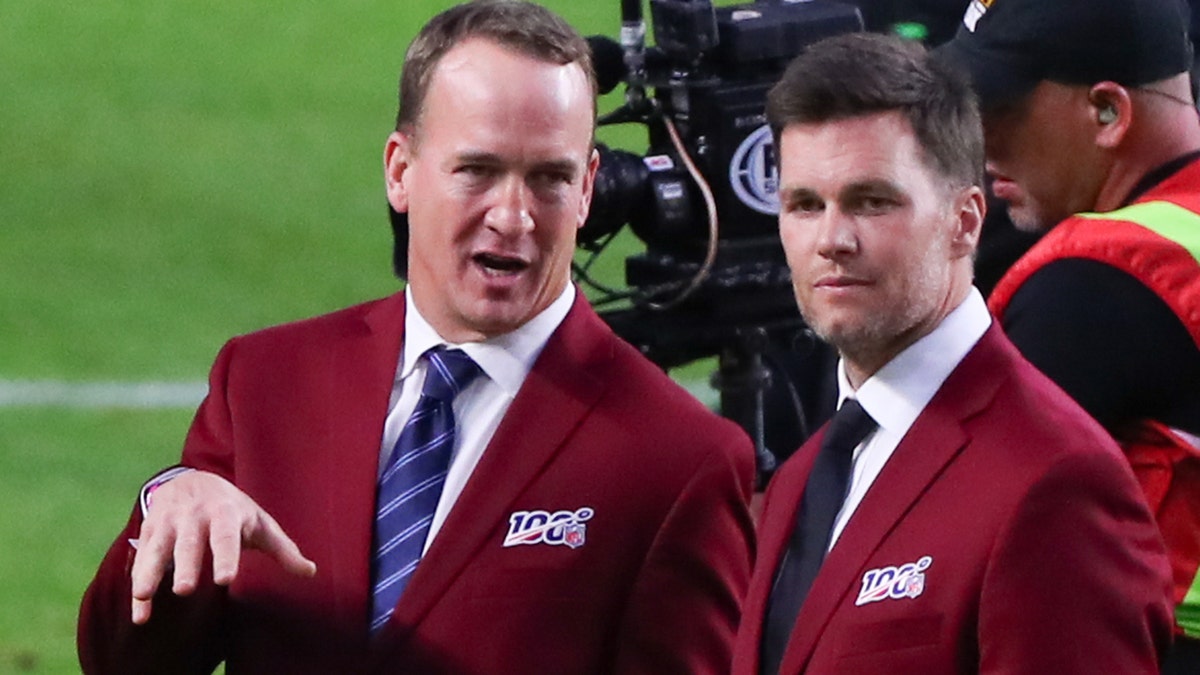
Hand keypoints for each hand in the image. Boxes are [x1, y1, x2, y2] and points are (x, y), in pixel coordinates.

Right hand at [128, 470, 316, 623]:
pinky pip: (141, 562)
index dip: (225, 557)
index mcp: (224, 514)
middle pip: (188, 544)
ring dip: (149, 573)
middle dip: (185, 566)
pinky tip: (140, 613)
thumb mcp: (260, 522)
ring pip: (157, 550)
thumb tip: (311, 571)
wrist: (190, 479)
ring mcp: (168, 525)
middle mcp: (193, 517)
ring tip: (144, 595)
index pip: (225, 537)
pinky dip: (137, 585)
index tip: (224, 579)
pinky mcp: (149, 534)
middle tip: (185, 590)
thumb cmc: (233, 510)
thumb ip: (283, 549)